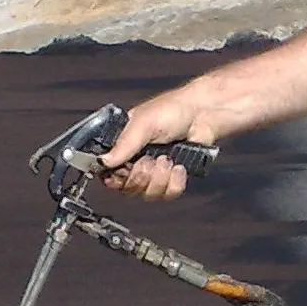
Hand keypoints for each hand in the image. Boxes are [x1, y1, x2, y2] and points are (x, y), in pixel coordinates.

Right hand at [99, 94, 217, 200]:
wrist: (203, 114)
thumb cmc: (172, 110)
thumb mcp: (143, 124)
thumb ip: (123, 144)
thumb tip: (103, 161)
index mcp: (123, 145)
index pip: (108, 172)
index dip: (115, 177)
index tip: (124, 171)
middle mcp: (136, 160)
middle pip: (127, 188)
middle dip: (141, 176)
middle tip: (149, 160)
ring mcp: (154, 171)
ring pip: (148, 194)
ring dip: (159, 178)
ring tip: (167, 159)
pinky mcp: (172, 179)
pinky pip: (168, 194)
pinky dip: (175, 182)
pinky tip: (179, 167)